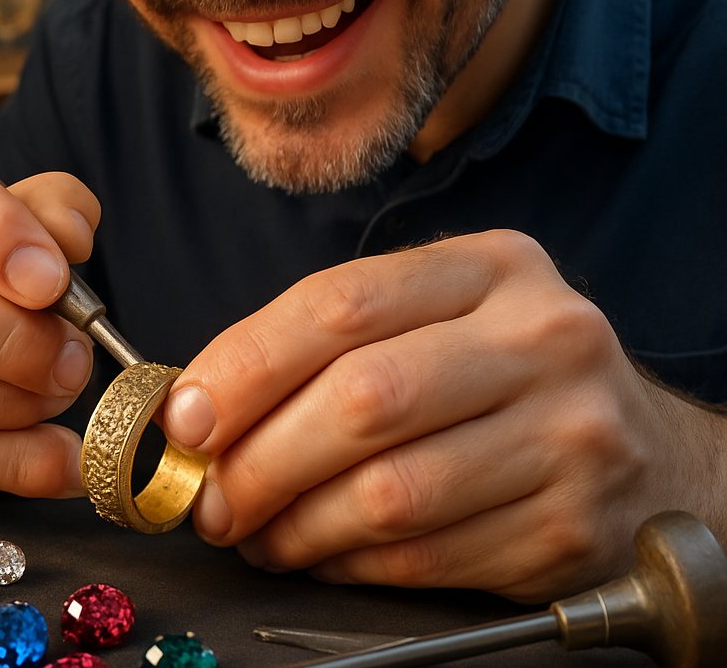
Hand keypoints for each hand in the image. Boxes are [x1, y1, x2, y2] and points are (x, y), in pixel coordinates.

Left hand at [163, 230, 726, 600]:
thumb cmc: (499, 369)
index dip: (247, 363)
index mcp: (491, 265)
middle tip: (210, 497)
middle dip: (261, 459)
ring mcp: (569, 433)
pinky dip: (349, 564)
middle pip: (363, 399)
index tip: (187, 415)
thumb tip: (205, 405)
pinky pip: (425, 558)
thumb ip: (331, 343)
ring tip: (257, 530)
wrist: (641, 444)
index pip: (341, 303)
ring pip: (390, 493)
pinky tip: (320, 552)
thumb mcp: (435, 315)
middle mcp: (542, 336)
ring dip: (296, 525)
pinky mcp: (570, 526)